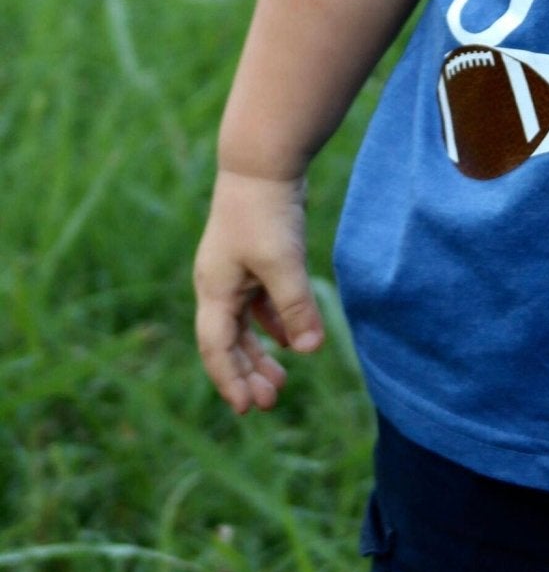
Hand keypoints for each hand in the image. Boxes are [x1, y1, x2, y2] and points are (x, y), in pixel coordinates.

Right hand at [193, 169, 325, 413]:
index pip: (216, 348)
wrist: (263, 162)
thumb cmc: (266, 212)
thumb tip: (309, 351)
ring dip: (261, 353)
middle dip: (247, 374)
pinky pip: (259, 303)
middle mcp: (219, 284)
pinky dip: (273, 324)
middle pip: (228, 342)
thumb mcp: (282, 263)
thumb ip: (295, 307)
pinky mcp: (256, 258)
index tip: (249, 409)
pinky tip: (290, 340)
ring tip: (281, 380)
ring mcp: (236, 271)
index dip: (230, 380)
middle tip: (270, 403)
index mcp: (215, 289)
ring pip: (245, 325)